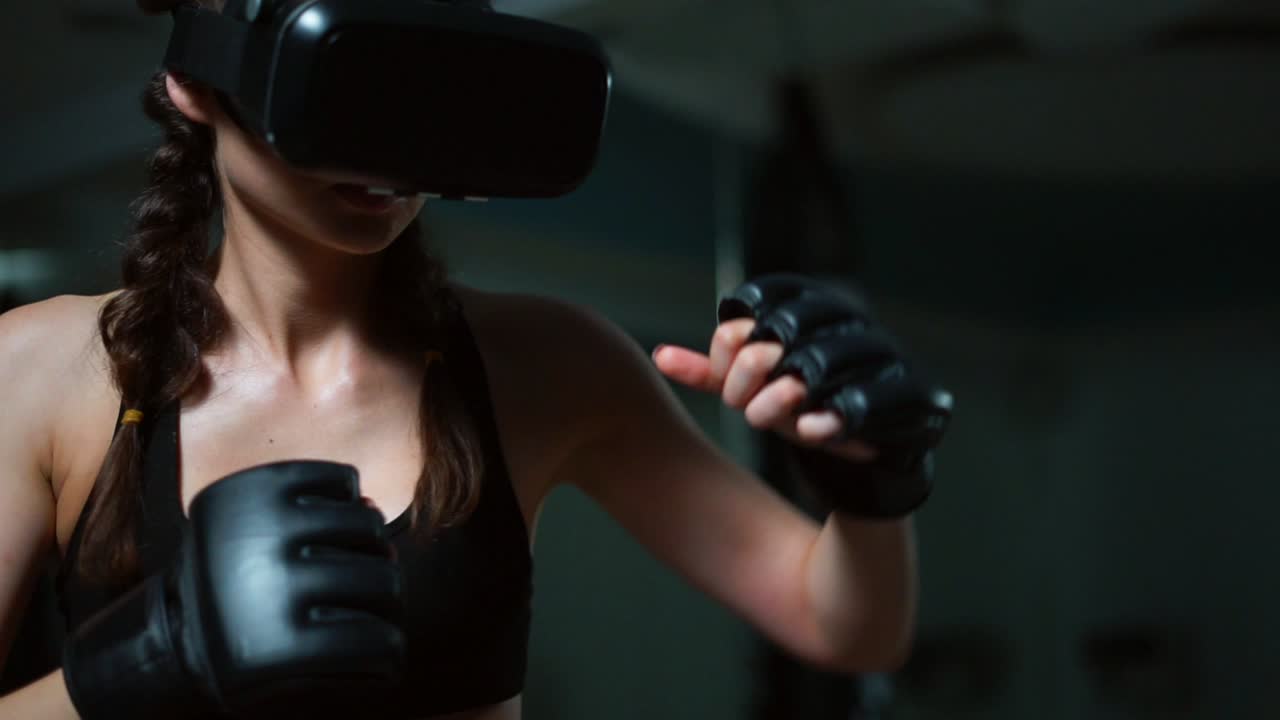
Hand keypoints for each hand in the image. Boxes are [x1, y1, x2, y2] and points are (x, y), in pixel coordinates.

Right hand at [63, 461, 405, 718]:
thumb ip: (318, 508)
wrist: (178, 644)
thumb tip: (372, 508)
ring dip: (390, 600)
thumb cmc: (237, 575)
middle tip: (366, 583)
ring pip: (383, 581)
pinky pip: (375, 639)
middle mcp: (258, 535)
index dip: (348, 511)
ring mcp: (274, 591)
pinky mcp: (287, 648)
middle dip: (378, 556)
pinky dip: (388, 648)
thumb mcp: (259, 520)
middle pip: (369, 530)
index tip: (333, 538)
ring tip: (375, 615)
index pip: (341, 483)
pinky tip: (379, 651)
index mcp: (246, 491)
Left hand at [653, 318, 880, 462]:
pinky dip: (826, 421)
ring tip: (771, 423)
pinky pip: (857, 403)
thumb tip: (659, 357)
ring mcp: (879, 354)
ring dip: (777, 403)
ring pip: (812, 367)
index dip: (726, 349)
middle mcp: (847, 319)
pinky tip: (810, 432)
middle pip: (774, 336)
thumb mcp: (756, 389)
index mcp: (811, 303)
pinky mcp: (905, 393)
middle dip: (745, 379)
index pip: (751, 309)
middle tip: (744, 409)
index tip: (727, 381)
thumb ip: (714, 372)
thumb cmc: (806, 407)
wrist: (875, 448)